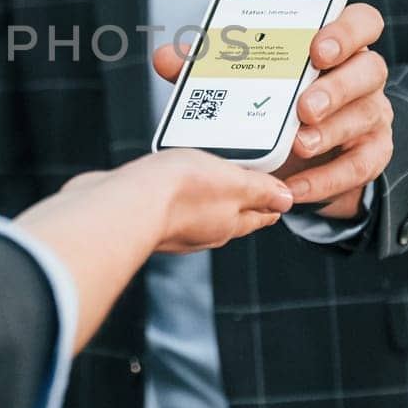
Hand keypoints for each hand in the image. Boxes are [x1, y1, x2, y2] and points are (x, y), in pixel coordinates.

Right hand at [62, 150, 291, 253]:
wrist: (121, 206)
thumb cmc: (177, 193)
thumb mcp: (232, 182)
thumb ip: (259, 190)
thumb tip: (286, 200)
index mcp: (229, 224)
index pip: (259, 215)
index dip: (271, 203)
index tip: (278, 196)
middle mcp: (203, 231)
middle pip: (230, 216)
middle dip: (240, 201)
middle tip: (248, 182)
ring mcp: (173, 228)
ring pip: (198, 212)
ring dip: (205, 197)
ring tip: (208, 175)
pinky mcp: (145, 217)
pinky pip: (168, 205)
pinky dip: (175, 195)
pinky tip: (169, 181)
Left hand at [152, 3, 393, 219]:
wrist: (303, 158)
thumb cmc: (275, 103)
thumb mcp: (245, 83)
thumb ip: (209, 66)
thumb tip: (168, 56)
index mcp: (335, 46)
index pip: (361, 23)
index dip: (346, 31)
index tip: (317, 48)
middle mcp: (362, 75)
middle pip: (371, 69)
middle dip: (336, 87)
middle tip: (303, 105)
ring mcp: (372, 115)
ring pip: (368, 116)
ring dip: (331, 131)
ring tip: (297, 144)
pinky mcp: (371, 155)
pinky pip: (360, 167)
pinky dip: (326, 179)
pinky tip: (295, 187)